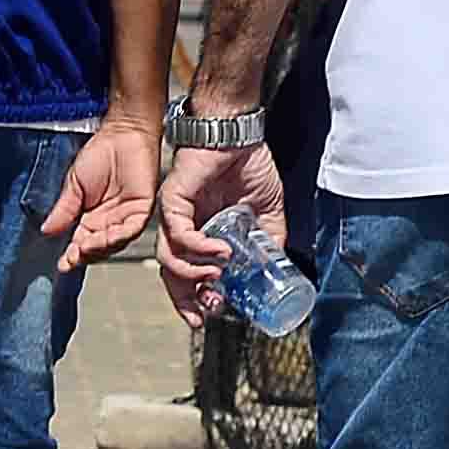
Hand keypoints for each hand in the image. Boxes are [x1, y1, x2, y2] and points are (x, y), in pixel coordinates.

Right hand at [44, 120, 159, 273]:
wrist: (122, 133)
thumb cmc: (101, 153)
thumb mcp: (74, 185)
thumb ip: (63, 209)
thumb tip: (46, 231)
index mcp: (92, 218)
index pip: (81, 243)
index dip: (72, 255)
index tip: (61, 264)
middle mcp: (110, 222)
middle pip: (97, 248)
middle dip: (84, 255)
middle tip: (72, 257)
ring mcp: (127, 217)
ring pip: (114, 243)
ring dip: (99, 248)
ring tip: (84, 248)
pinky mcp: (142, 209)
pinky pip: (131, 230)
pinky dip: (117, 236)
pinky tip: (103, 238)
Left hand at [156, 137, 288, 326]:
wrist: (241, 133)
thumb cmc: (250, 165)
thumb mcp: (268, 212)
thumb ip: (269, 240)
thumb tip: (278, 268)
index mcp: (203, 233)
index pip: (189, 273)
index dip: (197, 297)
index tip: (214, 312)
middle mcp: (183, 227)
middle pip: (172, 273)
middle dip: (186, 299)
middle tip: (204, 314)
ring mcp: (175, 214)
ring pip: (170, 257)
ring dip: (193, 275)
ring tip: (218, 280)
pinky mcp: (173, 199)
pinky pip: (178, 232)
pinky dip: (198, 247)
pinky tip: (220, 251)